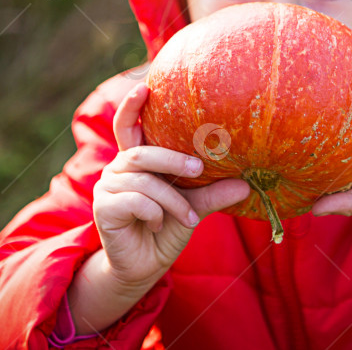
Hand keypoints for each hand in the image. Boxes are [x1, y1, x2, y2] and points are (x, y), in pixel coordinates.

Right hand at [93, 82, 250, 289]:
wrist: (144, 266)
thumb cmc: (167, 228)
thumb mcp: (194, 207)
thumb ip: (214, 193)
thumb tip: (247, 183)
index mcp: (137, 162)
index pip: (127, 126)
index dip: (133, 105)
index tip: (145, 85)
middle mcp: (118, 169)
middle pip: (141, 153)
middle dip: (172, 160)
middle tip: (199, 169)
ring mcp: (107, 188)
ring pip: (143, 181)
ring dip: (171, 199)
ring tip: (189, 217)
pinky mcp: (104, 208)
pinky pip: (134, 201)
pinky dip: (154, 212)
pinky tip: (159, 225)